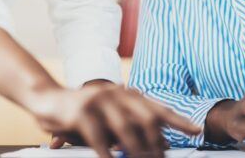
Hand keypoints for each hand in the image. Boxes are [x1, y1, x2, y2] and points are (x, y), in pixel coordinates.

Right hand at [27, 85, 200, 157]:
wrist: (47, 98)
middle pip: (146, 119)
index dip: (178, 120)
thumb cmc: (83, 112)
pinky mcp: (81, 112)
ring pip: (125, 129)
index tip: (197, 130)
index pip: (158, 107)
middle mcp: (116, 93)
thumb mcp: (110, 117)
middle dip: (156, 143)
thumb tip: (158, 146)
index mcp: (127, 94)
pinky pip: (99, 137)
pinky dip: (108, 154)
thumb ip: (131, 127)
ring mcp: (99, 101)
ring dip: (136, 151)